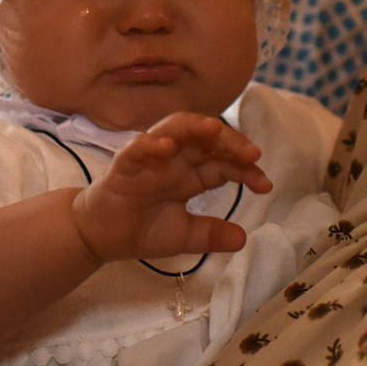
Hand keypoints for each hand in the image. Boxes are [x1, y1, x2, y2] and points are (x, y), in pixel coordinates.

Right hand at [71, 112, 271, 265]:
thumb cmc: (141, 229)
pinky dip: (151, 144)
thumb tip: (243, 238)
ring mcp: (149, 158)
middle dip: (230, 141)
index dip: (246, 169)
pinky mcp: (124, 165)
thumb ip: (211, 235)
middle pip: (205, 138)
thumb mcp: (184, 237)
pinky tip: (167, 148)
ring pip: (174, 129)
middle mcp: (174, 159)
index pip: (224, 163)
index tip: (265, 185)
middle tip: (252, 154)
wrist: (101, 237)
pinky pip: (138, 148)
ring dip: (194, 127)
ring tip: (214, 130)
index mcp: (190, 174)